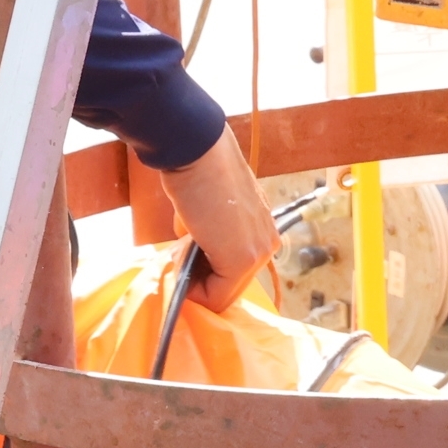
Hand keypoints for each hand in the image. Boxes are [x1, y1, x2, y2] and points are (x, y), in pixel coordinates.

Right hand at [155, 130, 266, 311]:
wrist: (197, 152)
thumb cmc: (198, 174)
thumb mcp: (209, 213)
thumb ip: (207, 239)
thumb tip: (190, 257)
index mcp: (262, 230)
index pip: (233, 272)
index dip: (202, 270)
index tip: (183, 251)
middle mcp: (268, 244)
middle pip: (229, 286)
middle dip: (198, 277)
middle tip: (179, 252)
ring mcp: (259, 253)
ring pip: (222, 292)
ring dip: (194, 279)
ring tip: (182, 247)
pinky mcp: (242, 260)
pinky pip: (216, 295)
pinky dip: (193, 285)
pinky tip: (183, 254)